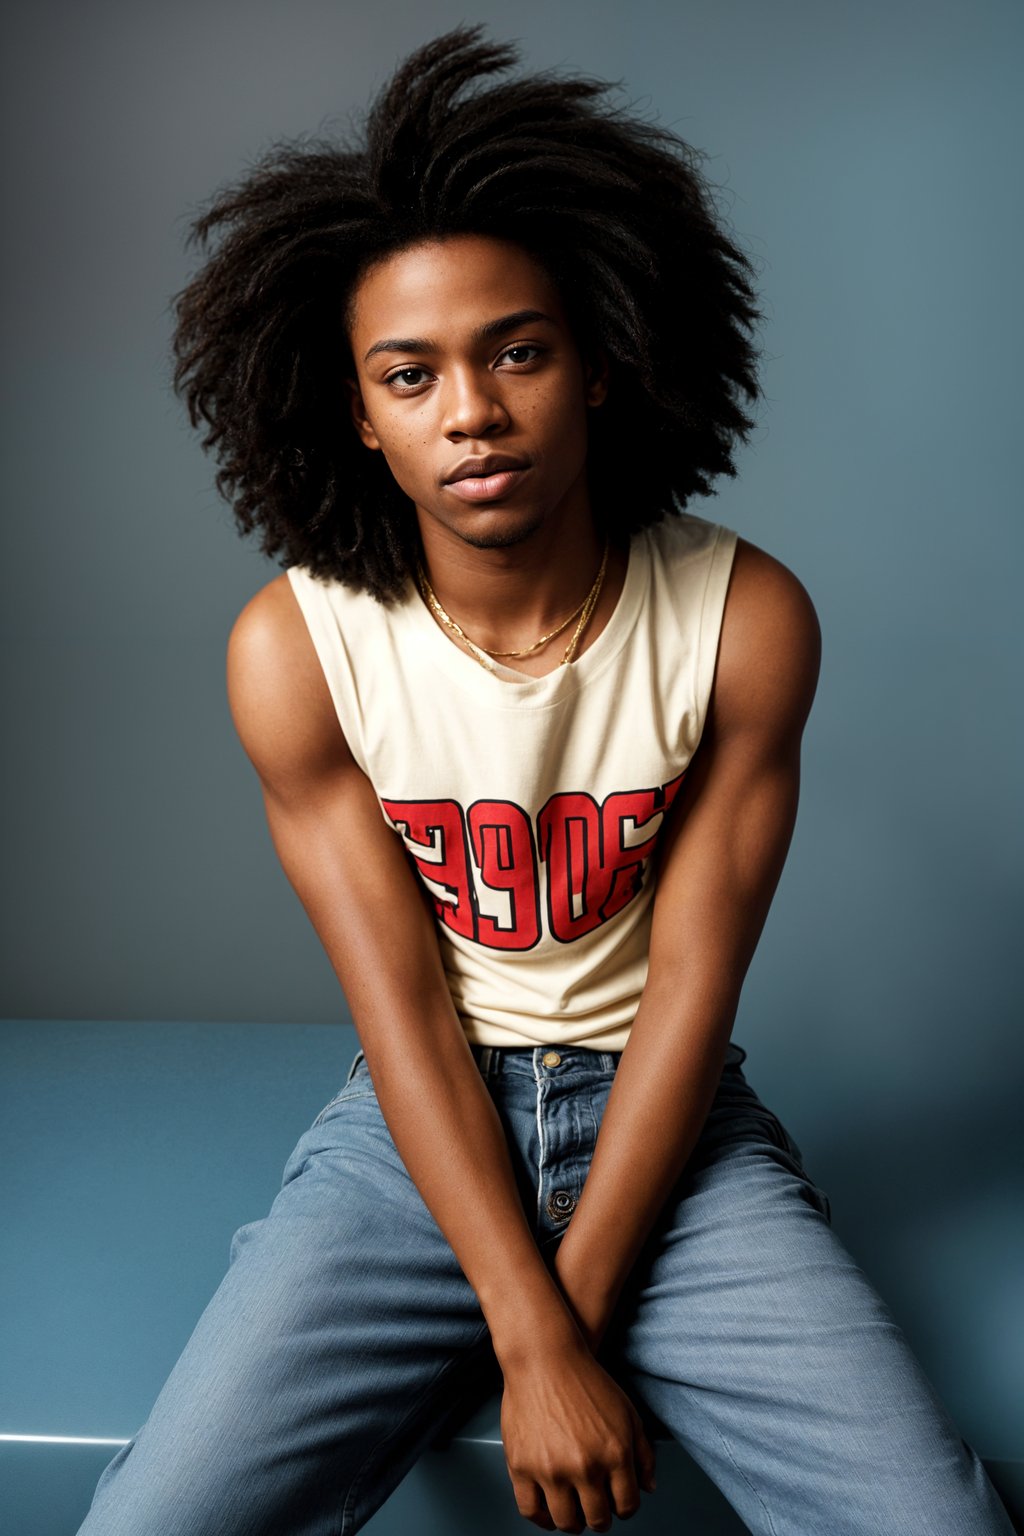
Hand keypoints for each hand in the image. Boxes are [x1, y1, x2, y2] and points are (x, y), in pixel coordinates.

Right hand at [499, 1334, 656, 1531]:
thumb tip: (648, 1488)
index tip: (615, 1503)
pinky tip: (548, 1509)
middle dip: (599, 1517)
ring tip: (572, 1510)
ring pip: (565, 1522)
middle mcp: (585, 1466)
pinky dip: (541, 1518)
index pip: (627, 1505)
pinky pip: (531, 1510)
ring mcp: (551, 1468)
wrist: (544, 1357)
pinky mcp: (522, 1466)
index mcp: (616, 1454)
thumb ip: (644, 1452)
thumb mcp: (627, 1411)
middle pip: (597, 1519)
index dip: (623, 1508)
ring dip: (572, 1522)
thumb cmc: (585, 1380)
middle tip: (594, 1509)